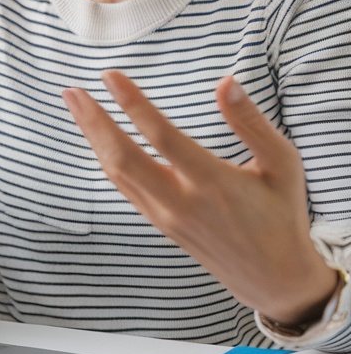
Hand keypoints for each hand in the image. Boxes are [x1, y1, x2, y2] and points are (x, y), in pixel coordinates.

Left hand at [62, 71, 337, 328]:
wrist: (274, 277)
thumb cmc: (281, 213)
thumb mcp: (282, 164)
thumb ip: (251, 123)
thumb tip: (225, 82)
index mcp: (214, 183)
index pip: (162, 137)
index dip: (133, 104)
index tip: (110, 76)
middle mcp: (183, 203)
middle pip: (123, 159)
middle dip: (93, 122)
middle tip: (71, 91)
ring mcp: (167, 217)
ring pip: (118, 175)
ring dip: (93, 138)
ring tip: (76, 105)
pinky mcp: (161, 225)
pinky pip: (125, 189)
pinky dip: (107, 159)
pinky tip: (98, 138)